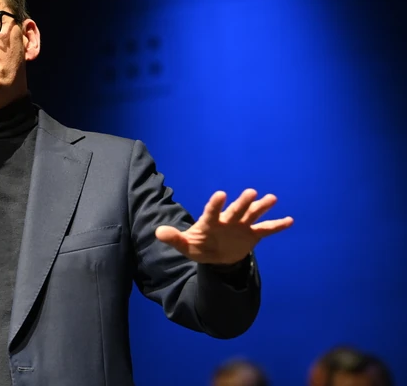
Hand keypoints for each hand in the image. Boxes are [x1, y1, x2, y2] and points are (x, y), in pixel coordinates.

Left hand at [155, 189, 292, 264]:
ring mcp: (241, 225)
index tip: (221, 193)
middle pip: (236, 210)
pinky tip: (289, 220)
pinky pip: (266, 229)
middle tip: (251, 192)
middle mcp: (227, 220)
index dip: (215, 204)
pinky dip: (277, 225)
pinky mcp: (252, 234)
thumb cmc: (199, 246)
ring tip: (272, 198)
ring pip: (252, 214)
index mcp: (210, 222)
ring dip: (261, 207)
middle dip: (242, 202)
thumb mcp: (185, 246)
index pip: (212, 211)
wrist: (215, 255)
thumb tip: (158, 233)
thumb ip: (174, 238)